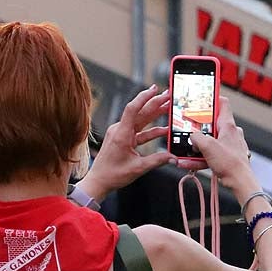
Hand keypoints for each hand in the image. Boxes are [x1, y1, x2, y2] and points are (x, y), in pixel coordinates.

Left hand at [77, 85, 172, 200]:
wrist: (98, 182)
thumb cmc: (111, 175)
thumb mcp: (137, 168)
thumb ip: (157, 160)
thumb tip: (173, 157)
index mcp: (121, 134)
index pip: (133, 109)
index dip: (144, 97)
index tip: (155, 89)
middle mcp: (120, 130)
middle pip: (140, 112)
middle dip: (155, 103)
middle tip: (168, 95)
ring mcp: (121, 134)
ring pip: (141, 121)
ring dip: (155, 114)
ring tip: (168, 108)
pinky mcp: (123, 140)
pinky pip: (139, 132)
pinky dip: (151, 130)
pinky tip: (163, 129)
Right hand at [184, 96, 255, 189]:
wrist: (240, 182)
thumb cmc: (230, 163)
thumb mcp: (207, 146)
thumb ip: (196, 137)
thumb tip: (192, 136)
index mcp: (228, 125)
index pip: (222, 103)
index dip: (212, 98)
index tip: (203, 96)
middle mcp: (230, 133)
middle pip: (211, 124)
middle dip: (198, 129)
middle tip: (188, 131)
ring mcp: (230, 144)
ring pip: (210, 141)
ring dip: (197, 147)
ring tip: (185, 154)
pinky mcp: (228, 155)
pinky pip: (211, 153)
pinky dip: (201, 157)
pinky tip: (189, 163)